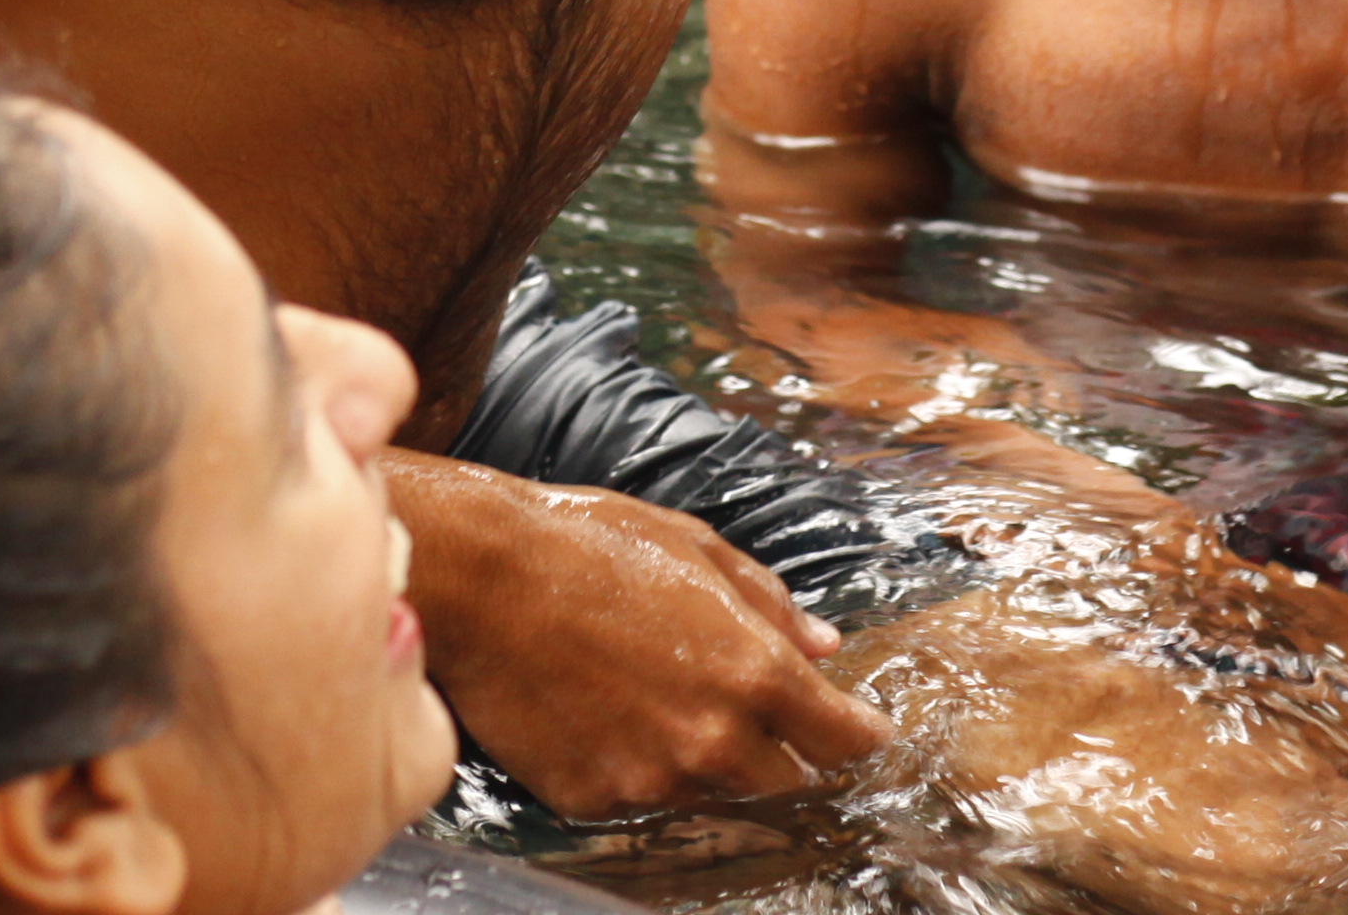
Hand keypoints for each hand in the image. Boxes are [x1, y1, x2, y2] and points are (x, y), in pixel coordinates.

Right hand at [392, 461, 888, 814]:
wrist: (482, 581)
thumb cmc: (590, 546)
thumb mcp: (698, 550)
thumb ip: (770, 605)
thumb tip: (821, 646)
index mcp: (753, 674)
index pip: (842, 739)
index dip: (861, 734)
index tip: (864, 729)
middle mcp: (712, 742)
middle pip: (785, 783)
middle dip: (786, 753)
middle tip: (763, 716)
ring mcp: (651, 781)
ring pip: (715, 794)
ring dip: (714, 762)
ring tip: (669, 700)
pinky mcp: (595, 802)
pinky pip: (644, 801)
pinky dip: (645, 771)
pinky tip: (615, 718)